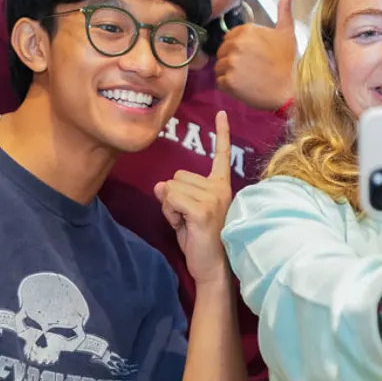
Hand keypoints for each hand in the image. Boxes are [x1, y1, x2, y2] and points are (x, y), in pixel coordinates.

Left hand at [155, 111, 234, 285]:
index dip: (222, 133)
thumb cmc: (201, 240)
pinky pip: (171, 198)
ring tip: (186, 223)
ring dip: (170, 207)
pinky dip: (170, 213)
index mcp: (221, 186)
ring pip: (171, 186)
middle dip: (173, 197)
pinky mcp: (203, 209)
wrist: (214, 268)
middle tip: (187, 218)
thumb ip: (174, 195)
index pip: (221, 155)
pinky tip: (184, 226)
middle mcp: (220, 188)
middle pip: (177, 175)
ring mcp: (213, 197)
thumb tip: (159, 185)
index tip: (222, 113)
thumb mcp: (185, 213)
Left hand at [215, 0, 298, 111]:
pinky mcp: (228, 81)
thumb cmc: (289, 62)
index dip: (238, 49)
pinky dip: (229, 87)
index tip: (252, 58)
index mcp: (247, 30)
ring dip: (229, 74)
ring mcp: (231, 63)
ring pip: (219, 68)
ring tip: (247, 79)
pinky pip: (219, 82)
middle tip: (250, 70)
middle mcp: (236, 44)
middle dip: (232, 61)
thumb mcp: (287, 32)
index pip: (229, 38)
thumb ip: (284, 10)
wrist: (291, 90)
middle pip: (222, 52)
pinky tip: (244, 88)